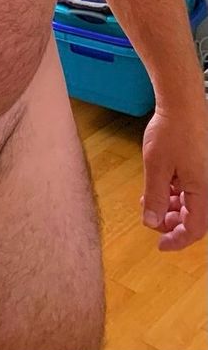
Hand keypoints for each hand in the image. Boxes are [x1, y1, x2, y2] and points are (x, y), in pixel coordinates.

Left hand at [140, 102, 207, 250]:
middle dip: (170, 221)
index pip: (195, 229)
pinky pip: (187, 188)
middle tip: (150, 216)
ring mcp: (202, 175)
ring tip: (148, 199)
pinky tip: (156, 186)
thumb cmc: (172, 132)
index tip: (159, 245)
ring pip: (188, 203)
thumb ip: (155, 197)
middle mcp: (206, 186)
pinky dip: (172, 192)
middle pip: (192, 217)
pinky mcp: (197, 166)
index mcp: (202, 191)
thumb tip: (152, 223)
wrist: (182, 104)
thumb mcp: (157, 167)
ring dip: (169, 206)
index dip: (177, 240)